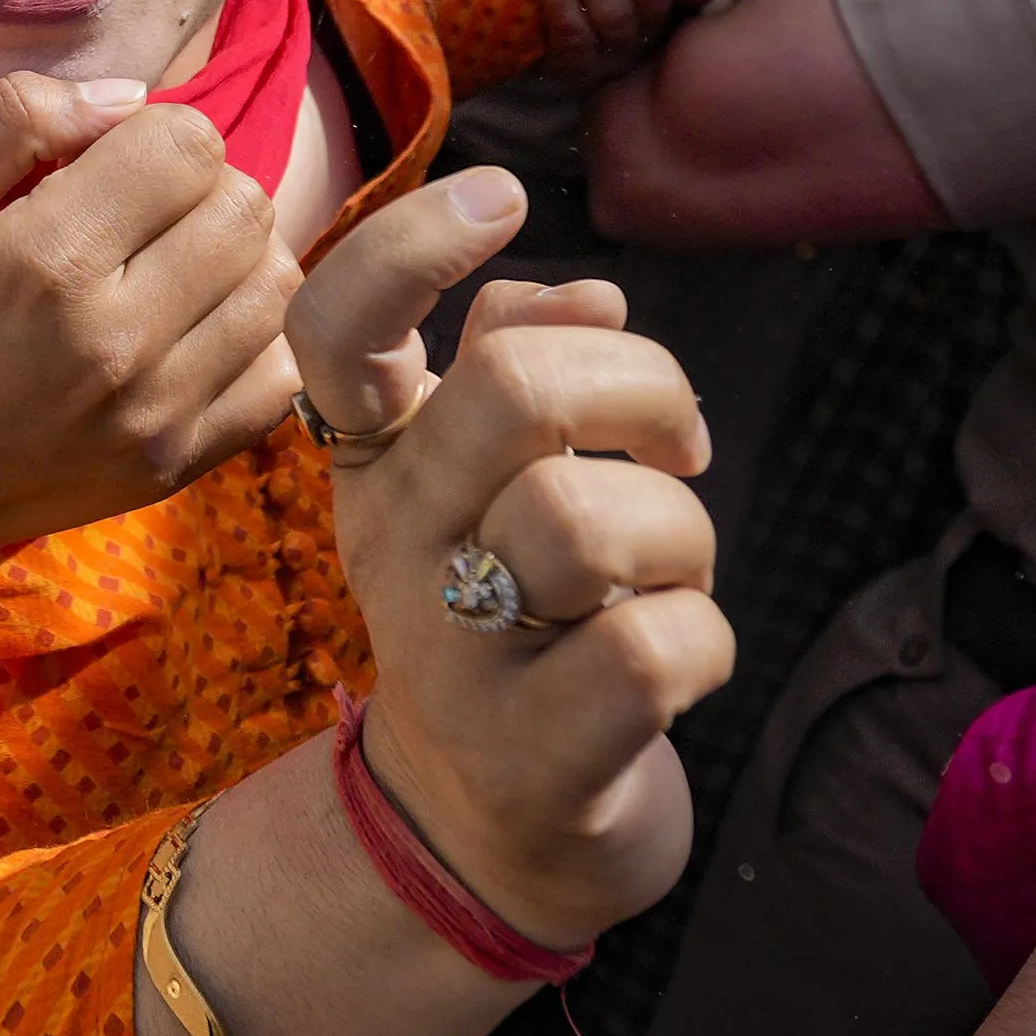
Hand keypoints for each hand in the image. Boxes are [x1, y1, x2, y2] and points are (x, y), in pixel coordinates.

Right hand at [0, 73, 304, 633]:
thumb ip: (9, 122)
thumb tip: (127, 96)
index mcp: (47, 259)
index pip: (187, 145)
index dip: (153, 134)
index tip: (107, 165)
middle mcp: (119, 335)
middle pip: (246, 206)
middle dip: (201, 188)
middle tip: (142, 215)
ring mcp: (160, 409)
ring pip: (279, 284)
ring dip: (236, 258)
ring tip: (172, 270)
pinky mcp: (181, 462)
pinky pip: (281, 373)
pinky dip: (254, 338)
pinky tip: (194, 332)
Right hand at [301, 167, 730, 950]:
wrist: (495, 837)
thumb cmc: (521, 620)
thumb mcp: (493, 483)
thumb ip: (518, 359)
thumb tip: (583, 291)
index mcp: (378, 465)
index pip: (332, 329)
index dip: (410, 244)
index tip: (500, 198)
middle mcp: (390, 549)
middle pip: (507, 388)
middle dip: (639, 384)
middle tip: (674, 440)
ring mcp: (449, 661)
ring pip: (591, 521)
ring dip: (681, 535)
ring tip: (669, 577)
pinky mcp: (529, 762)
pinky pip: (651, 650)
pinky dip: (703, 645)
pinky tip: (675, 672)